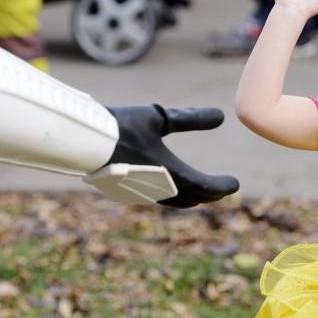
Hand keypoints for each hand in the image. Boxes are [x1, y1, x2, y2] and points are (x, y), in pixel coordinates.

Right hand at [103, 105, 239, 207]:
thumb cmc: (120, 126)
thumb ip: (190, 118)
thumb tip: (220, 117)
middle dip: (209, 194)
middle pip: (191, 198)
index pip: (205, 187)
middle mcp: (157, 188)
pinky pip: (157, 197)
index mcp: (169, 172)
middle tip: (223, 189)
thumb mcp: (158, 117)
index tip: (235, 183)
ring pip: (173, 201)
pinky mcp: (126, 192)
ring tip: (201, 190)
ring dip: (191, 196)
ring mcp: (140, 193)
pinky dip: (172, 194)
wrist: (82, 141)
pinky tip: (169, 186)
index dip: (222, 186)